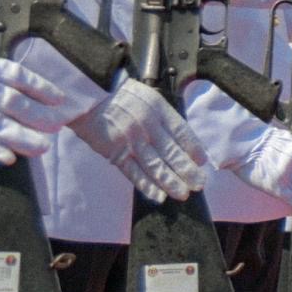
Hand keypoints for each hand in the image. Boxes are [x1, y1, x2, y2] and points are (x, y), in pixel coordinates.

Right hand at [69, 77, 208, 201]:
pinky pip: (134, 172)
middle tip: (199, 184)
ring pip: (155, 165)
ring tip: (183, 194)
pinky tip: (159, 195)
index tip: (202, 162)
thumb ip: (163, 116)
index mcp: (158, 110)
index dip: (193, 148)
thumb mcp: (148, 97)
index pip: (181, 131)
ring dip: (171, 182)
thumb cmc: (120, 96)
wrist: (89, 98)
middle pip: (172, 151)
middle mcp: (148, 126)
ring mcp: (132, 141)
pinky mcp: (116, 153)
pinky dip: (147, 185)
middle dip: (187, 170)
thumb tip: (180, 137)